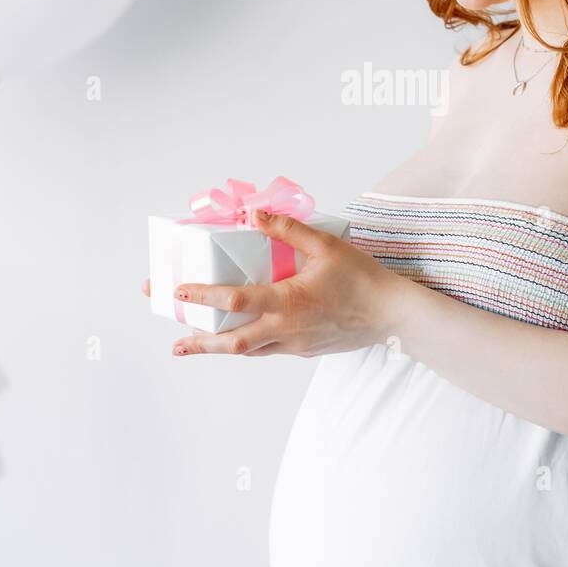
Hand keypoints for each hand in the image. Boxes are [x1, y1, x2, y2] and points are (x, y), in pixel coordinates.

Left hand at [159, 209, 403, 357]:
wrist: (392, 315)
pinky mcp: (304, 351)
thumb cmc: (362, 279)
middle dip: (200, 343)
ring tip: (195, 346)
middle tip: (175, 343)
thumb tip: (256, 213)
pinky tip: (243, 339)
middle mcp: (285, 329)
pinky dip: (249, 347)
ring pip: (249, 352)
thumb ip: (289, 229)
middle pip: (232, 343)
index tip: (179, 291)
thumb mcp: (326, 246)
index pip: (234, 300)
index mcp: (286, 302)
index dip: (203, 296)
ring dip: (220, 349)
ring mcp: (294, 344)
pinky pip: (268, 351)